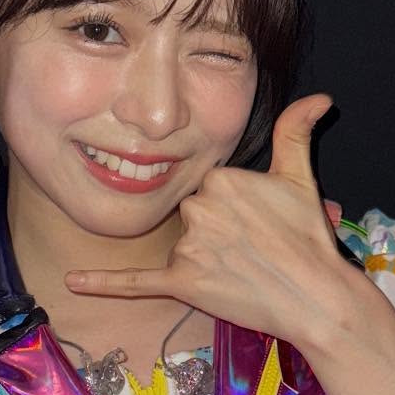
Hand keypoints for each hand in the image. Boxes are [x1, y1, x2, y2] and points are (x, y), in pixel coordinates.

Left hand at [64, 93, 356, 343]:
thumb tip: (321, 97)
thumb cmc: (308, 238)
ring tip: (242, 270)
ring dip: (203, 259)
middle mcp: (198, 207)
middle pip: (191, 214)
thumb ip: (297, 130)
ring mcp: (188, 247)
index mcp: (219, 176)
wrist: (316, 297)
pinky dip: (103, 283)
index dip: (231, 206)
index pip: (206, 186)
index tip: (256, 222)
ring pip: (180, 245)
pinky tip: (73, 282)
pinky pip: (134, 282)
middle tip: (252, 248)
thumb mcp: (301, 177)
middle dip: (216, 231)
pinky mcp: (181, 283)